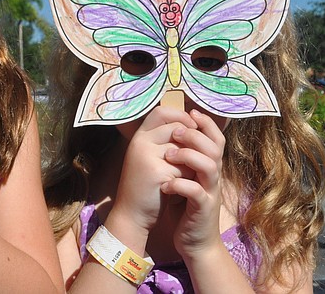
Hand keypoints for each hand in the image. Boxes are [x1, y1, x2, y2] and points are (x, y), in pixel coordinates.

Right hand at [108, 106, 199, 235]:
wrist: (131, 214)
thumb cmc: (145, 185)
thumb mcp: (149, 156)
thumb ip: (164, 140)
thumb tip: (193, 122)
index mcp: (139, 136)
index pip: (162, 112)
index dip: (180, 116)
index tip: (191, 129)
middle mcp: (141, 142)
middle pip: (178, 129)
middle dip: (190, 145)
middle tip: (187, 162)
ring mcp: (147, 156)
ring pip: (184, 150)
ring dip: (190, 164)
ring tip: (180, 176)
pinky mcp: (156, 172)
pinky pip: (184, 168)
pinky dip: (186, 178)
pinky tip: (177, 188)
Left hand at [161, 108, 225, 259]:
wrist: (195, 242)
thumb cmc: (187, 206)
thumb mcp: (187, 177)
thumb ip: (185, 157)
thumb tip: (171, 130)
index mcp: (209, 166)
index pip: (216, 137)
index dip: (206, 122)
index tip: (190, 111)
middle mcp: (214, 176)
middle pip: (215, 147)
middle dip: (195, 134)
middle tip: (175, 131)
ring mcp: (210, 192)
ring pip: (210, 166)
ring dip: (188, 156)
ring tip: (168, 155)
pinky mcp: (203, 209)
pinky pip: (196, 193)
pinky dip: (181, 185)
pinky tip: (166, 184)